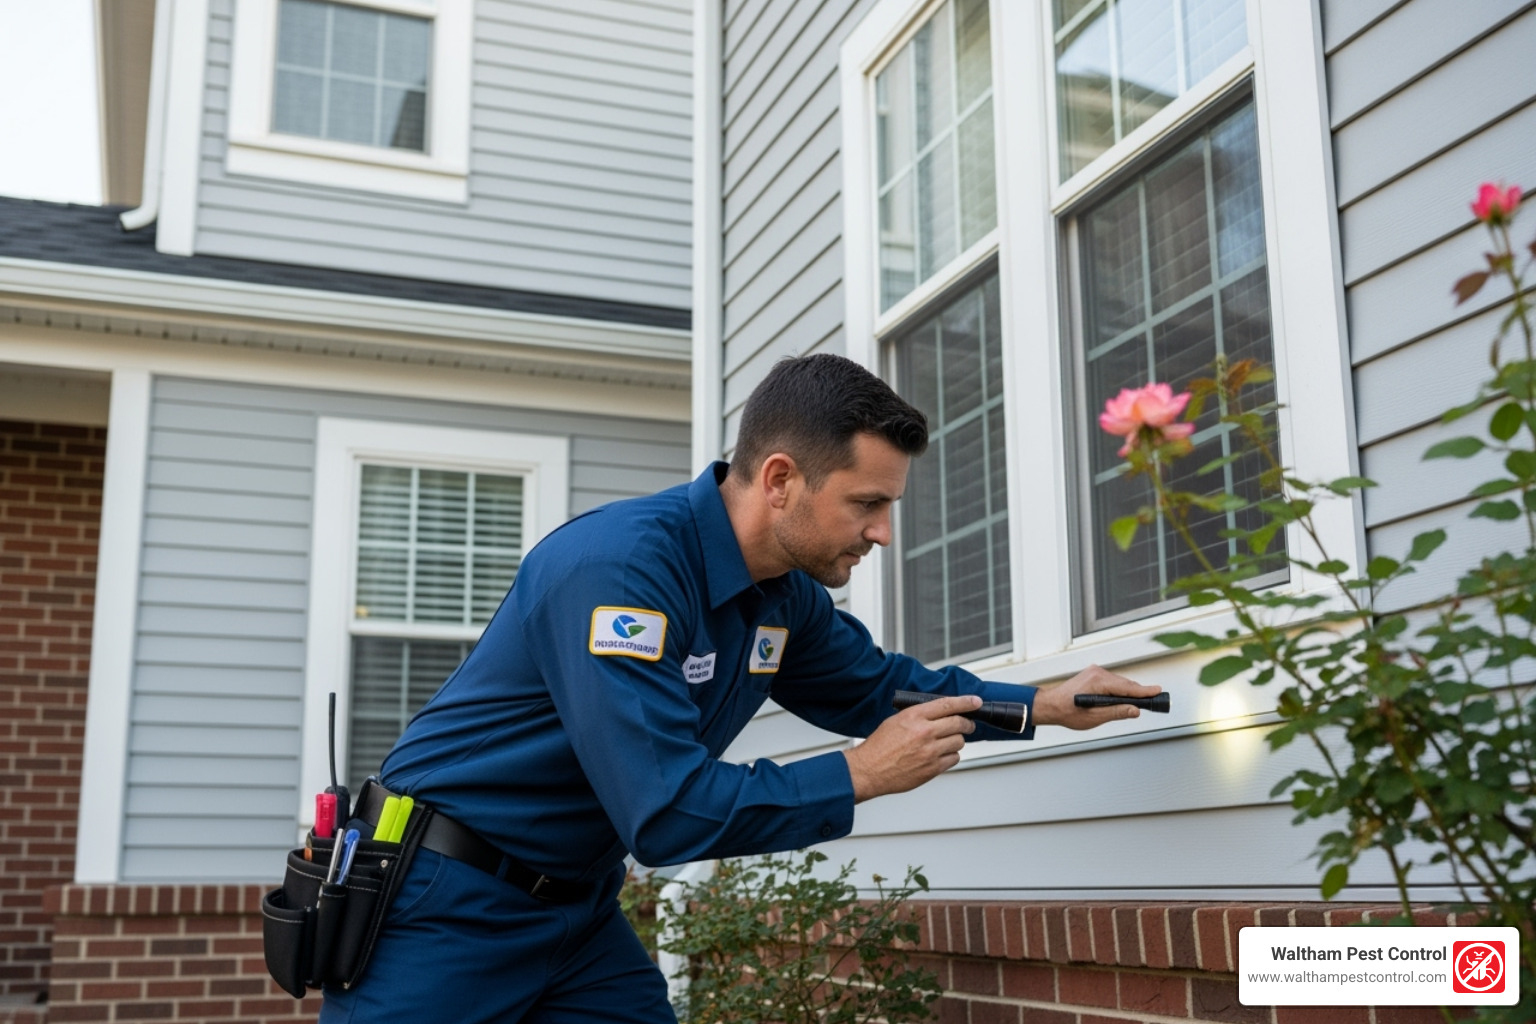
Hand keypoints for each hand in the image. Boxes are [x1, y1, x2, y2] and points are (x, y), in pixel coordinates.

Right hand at [843, 694, 979, 801]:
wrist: (869, 770)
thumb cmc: (879, 747)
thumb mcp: (895, 721)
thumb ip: (918, 716)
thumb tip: (939, 712)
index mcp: (914, 717)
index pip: (947, 704)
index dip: (965, 702)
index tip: (975, 702)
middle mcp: (924, 732)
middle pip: (959, 723)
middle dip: (966, 723)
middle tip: (967, 724)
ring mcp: (930, 751)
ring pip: (959, 741)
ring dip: (956, 740)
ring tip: (946, 742)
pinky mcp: (932, 768)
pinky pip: (954, 758)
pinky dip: (951, 755)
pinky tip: (941, 754)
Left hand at [1031, 665, 1160, 730]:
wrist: (1050, 705)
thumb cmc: (1067, 711)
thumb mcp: (1094, 717)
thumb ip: (1116, 712)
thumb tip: (1134, 710)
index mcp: (1097, 682)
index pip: (1126, 687)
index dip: (1144, 691)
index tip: (1157, 691)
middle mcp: (1097, 673)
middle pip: (1125, 684)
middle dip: (1139, 692)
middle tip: (1155, 699)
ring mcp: (1094, 672)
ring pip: (1119, 683)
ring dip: (1129, 691)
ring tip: (1143, 700)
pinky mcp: (1093, 675)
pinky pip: (1112, 681)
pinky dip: (1120, 689)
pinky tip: (1125, 696)